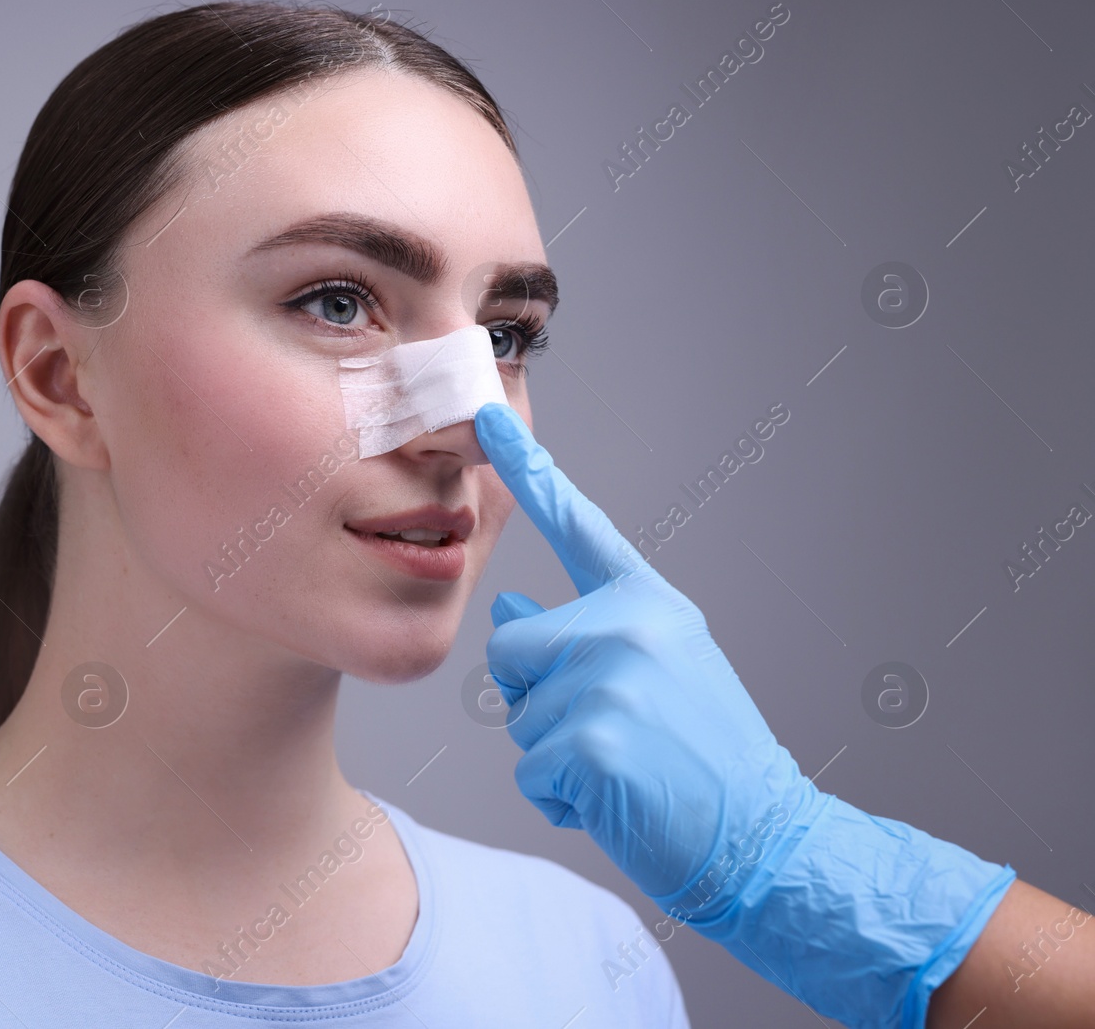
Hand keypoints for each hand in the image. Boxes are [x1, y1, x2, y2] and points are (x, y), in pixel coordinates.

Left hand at [473, 402, 814, 915]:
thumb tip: (509, 607)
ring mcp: (610, 681)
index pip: (580, 526)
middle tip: (612, 731)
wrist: (766, 839)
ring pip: (518, 712)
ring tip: (625, 767)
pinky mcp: (592, 742)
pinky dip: (562, 798)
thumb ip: (588, 635)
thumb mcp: (658, 674)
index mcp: (650, 602)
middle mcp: (630, 627)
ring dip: (554, 753)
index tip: (487, 414)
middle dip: (538, 694)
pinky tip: (617, 800)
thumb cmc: (708, 758)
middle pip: (513, 644)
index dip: (530, 469)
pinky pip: (531, 769)